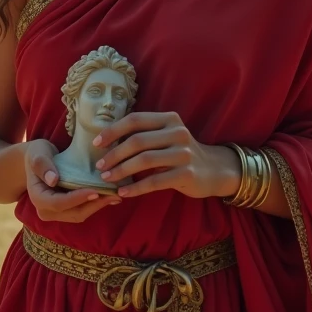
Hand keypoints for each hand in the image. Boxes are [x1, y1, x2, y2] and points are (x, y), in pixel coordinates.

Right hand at [24, 139, 118, 222]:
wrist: (37, 161)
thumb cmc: (38, 154)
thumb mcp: (38, 154)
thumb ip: (43, 165)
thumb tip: (53, 180)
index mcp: (38, 197)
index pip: (59, 203)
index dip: (78, 199)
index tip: (95, 191)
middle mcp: (46, 210)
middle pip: (73, 213)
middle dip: (94, 205)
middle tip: (114, 194)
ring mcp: (56, 213)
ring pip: (80, 215)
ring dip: (98, 206)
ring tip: (115, 195)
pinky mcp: (65, 211)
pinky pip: (82, 211)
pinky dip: (95, 204)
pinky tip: (109, 196)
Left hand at [94, 112, 231, 199]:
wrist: (214, 170)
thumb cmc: (180, 153)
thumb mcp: (166, 136)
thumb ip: (144, 135)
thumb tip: (106, 142)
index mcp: (169, 119)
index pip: (135, 119)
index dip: (113, 130)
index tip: (97, 143)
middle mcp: (178, 133)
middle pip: (137, 141)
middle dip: (114, 154)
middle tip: (100, 165)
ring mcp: (184, 153)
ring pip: (144, 160)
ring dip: (121, 170)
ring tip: (107, 178)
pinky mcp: (187, 174)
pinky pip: (155, 181)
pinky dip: (136, 187)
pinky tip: (123, 192)